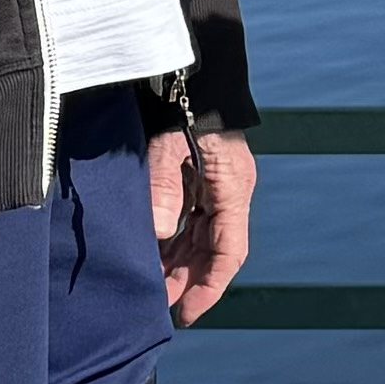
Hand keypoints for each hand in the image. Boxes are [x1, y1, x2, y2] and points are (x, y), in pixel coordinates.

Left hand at [143, 113, 254, 323]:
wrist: (189, 70)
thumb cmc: (182, 104)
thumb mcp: (167, 146)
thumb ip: (163, 189)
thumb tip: (159, 234)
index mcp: (232, 188)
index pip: (228, 251)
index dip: (210, 286)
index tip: (187, 312)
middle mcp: (229, 192)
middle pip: (213, 250)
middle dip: (188, 280)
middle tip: (158, 306)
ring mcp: (215, 185)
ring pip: (200, 237)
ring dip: (178, 262)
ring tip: (152, 285)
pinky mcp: (199, 178)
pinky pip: (190, 219)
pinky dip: (173, 240)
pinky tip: (152, 252)